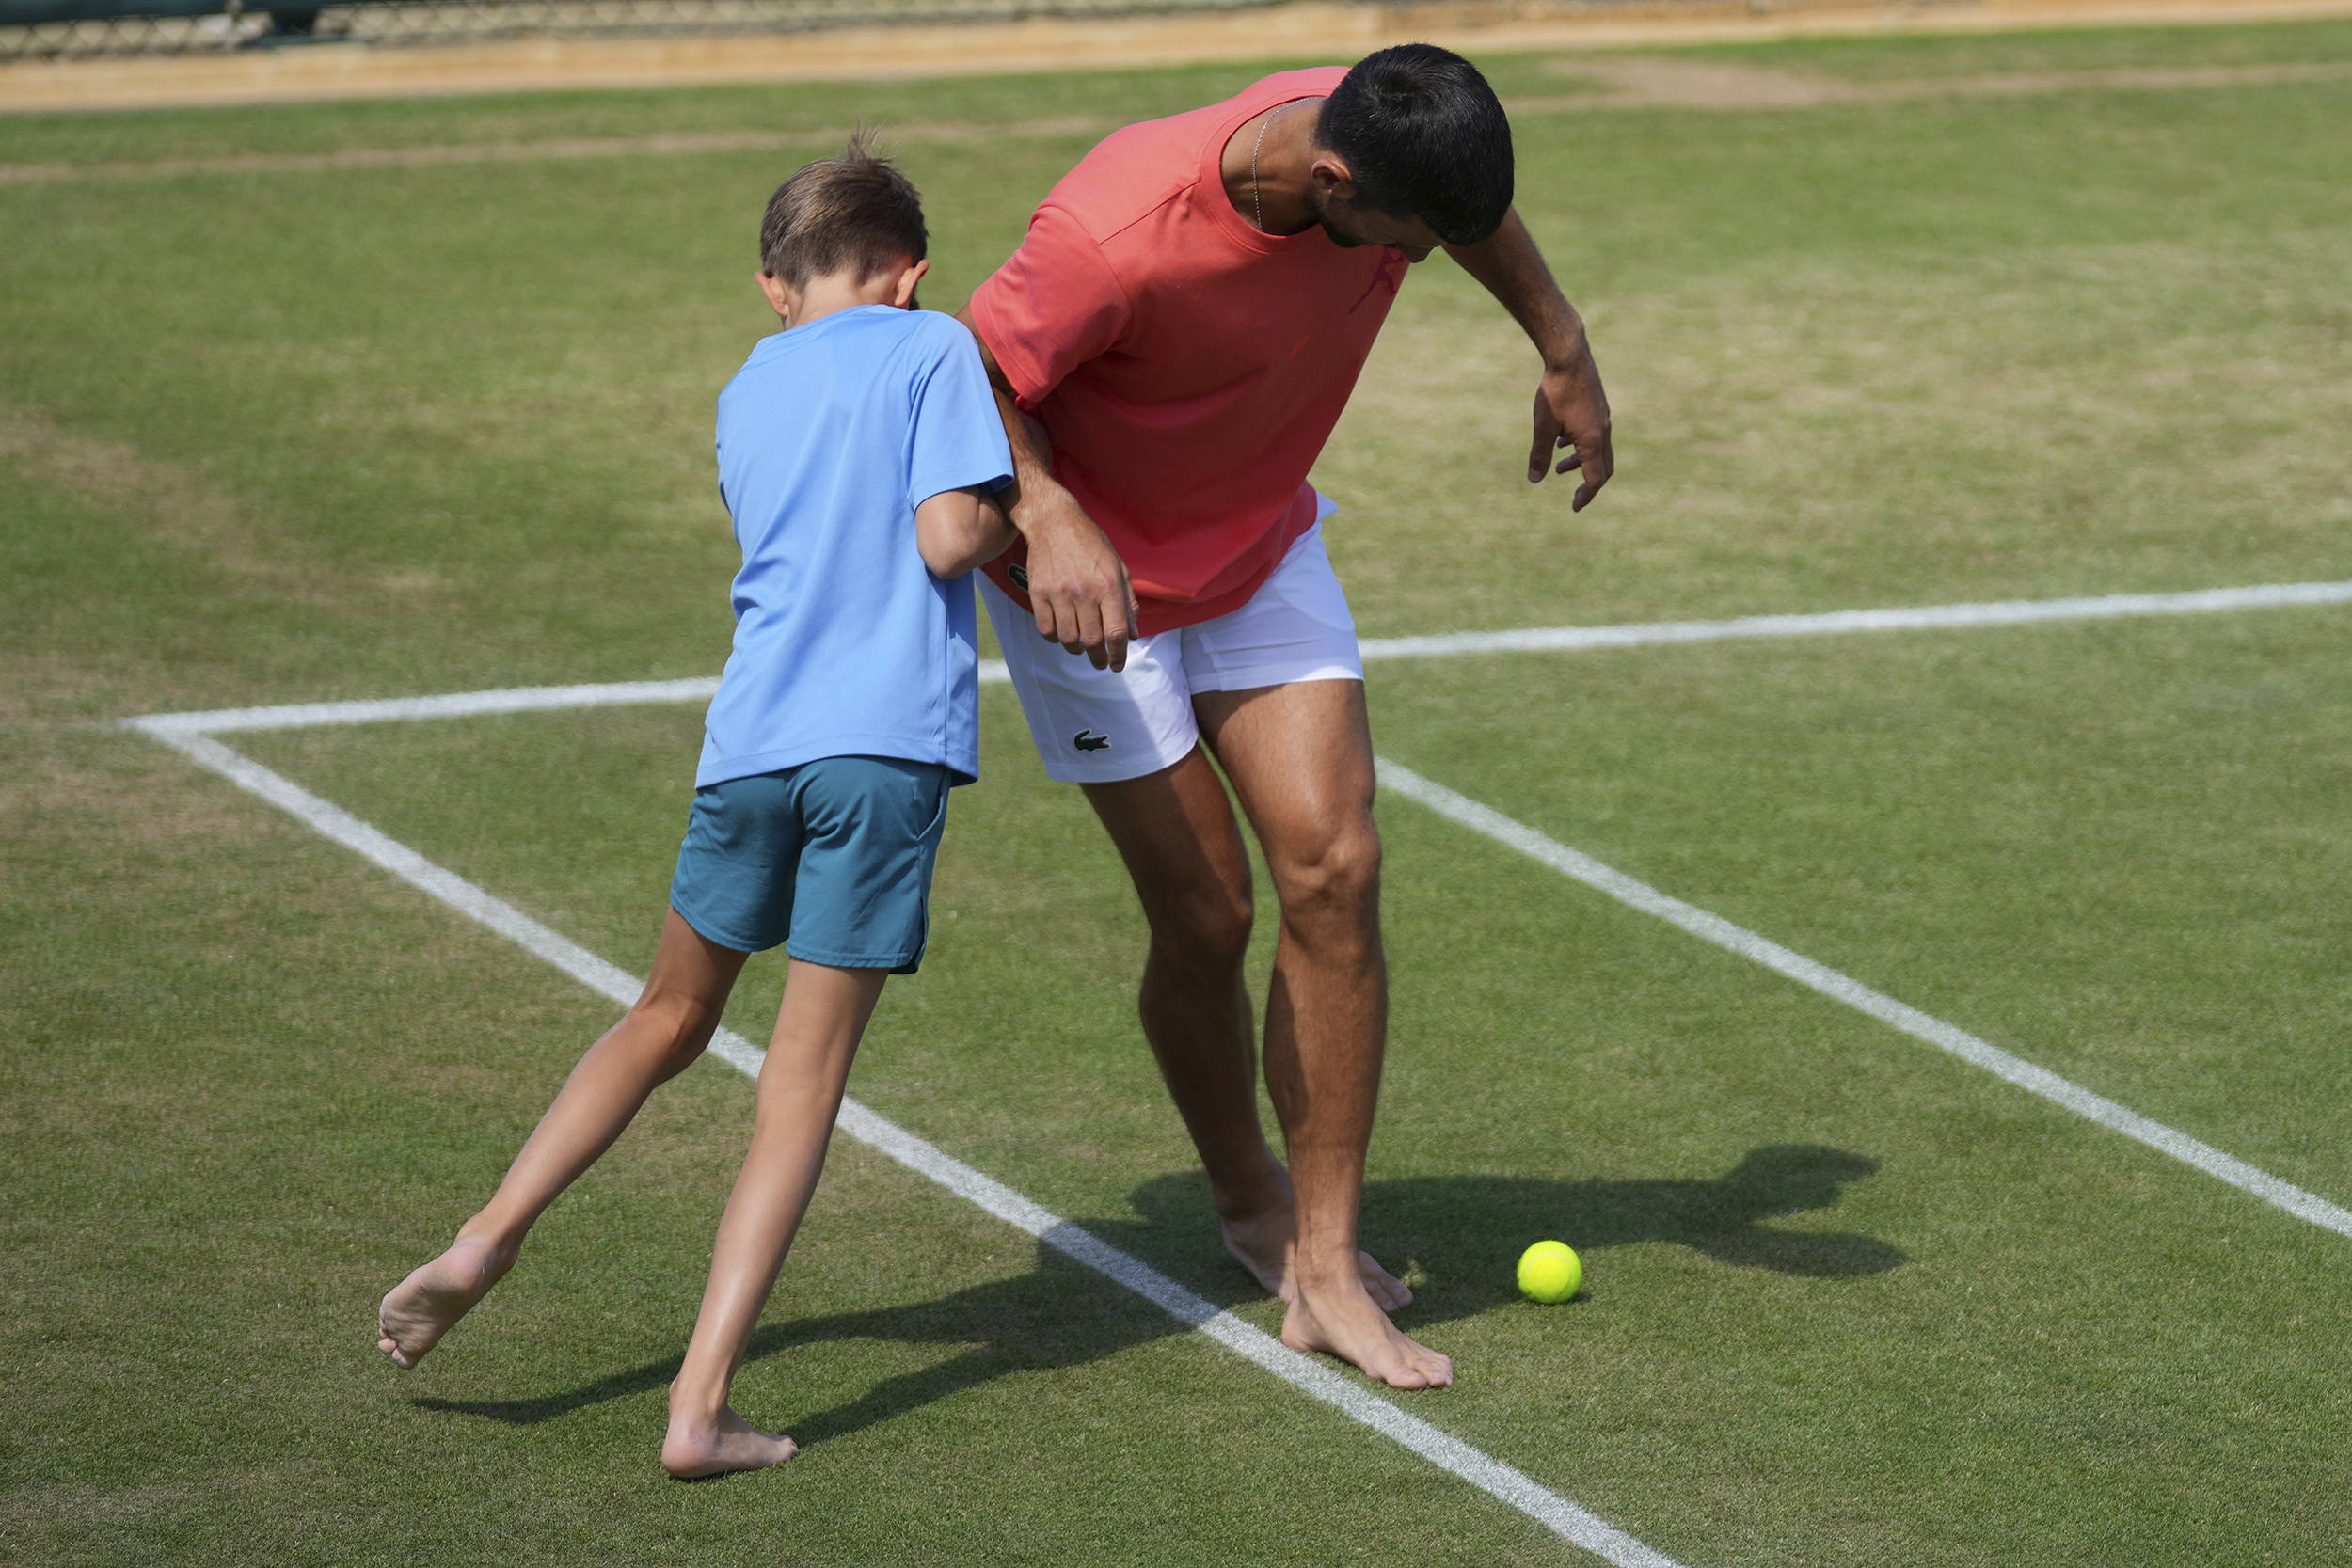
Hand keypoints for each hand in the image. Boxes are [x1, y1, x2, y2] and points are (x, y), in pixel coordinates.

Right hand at [1017, 484, 1138, 671]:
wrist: (1054, 522)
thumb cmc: (1090, 543)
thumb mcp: (1118, 567)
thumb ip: (1128, 601)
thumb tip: (1132, 634)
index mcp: (1108, 585)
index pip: (1116, 632)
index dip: (1118, 654)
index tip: (1117, 665)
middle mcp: (1084, 591)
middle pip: (1093, 641)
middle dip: (1099, 658)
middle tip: (1100, 662)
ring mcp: (1059, 593)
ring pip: (1068, 639)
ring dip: (1077, 650)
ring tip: (1081, 647)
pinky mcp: (1038, 593)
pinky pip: (1046, 629)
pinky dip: (1055, 638)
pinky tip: (1062, 634)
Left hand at [1527, 337, 1614, 511]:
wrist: (1569, 357)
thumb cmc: (1555, 391)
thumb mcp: (1543, 426)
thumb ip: (1540, 455)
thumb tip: (1534, 480)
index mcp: (1592, 440)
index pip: (1595, 478)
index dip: (1585, 496)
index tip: (1574, 507)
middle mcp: (1603, 431)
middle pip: (1604, 467)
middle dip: (1589, 483)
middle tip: (1575, 496)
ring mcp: (1603, 418)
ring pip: (1598, 450)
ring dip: (1581, 463)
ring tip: (1560, 468)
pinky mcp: (1598, 407)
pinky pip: (1595, 435)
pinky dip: (1581, 445)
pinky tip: (1561, 441)